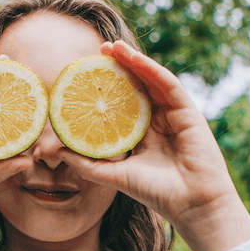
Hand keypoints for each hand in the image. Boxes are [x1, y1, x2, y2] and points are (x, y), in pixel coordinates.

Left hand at [58, 41, 249, 250]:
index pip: (122, 103)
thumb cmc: (157, 193)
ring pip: (151, 79)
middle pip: (136, 86)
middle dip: (118, 66)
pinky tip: (133, 58)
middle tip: (97, 50)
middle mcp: (158, 120)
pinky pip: (166, 84)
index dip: (106, 87)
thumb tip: (57, 151)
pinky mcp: (187, 111)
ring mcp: (173, 114)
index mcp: (142, 134)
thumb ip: (88, 164)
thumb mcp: (115, 176)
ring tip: (112, 46)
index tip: (84, 73)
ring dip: (132, 60)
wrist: (191, 205)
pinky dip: (150, 69)